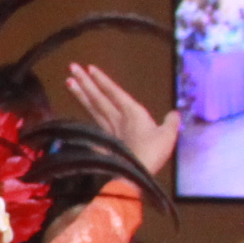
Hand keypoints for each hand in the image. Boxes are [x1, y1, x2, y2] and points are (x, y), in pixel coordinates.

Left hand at [65, 60, 177, 176]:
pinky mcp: (104, 143)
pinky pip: (92, 127)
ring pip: (92, 109)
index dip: (102, 80)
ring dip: (81, 95)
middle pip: (98, 97)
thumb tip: (175, 114)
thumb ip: (171, 122)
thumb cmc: (152, 153)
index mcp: (132, 112)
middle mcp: (117, 118)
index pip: (114, 92)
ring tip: (68, 82)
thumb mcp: (169, 135)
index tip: (89, 68)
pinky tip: (73, 116)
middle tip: (71, 67)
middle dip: (85, 82)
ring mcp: (108, 131)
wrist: (135, 175)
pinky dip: (83, 120)